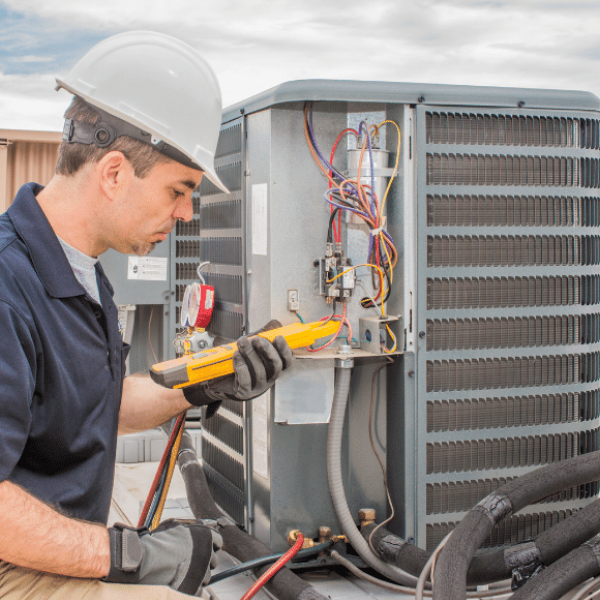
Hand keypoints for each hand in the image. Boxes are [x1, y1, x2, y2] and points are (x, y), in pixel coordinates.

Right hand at [104, 519, 222, 593]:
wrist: (144, 561)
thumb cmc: (158, 541)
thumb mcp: (177, 525)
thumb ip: (193, 525)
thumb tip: (205, 523)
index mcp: (206, 536)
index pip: (218, 541)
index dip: (210, 545)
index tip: (204, 548)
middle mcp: (207, 554)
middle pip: (213, 560)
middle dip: (204, 561)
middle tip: (190, 561)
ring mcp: (202, 573)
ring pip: (206, 576)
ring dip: (198, 575)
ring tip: (182, 572)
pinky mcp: (195, 590)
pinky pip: (199, 591)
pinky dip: (193, 588)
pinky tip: (181, 583)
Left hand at [183, 333, 292, 407]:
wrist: (220, 379)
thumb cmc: (239, 362)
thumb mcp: (252, 347)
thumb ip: (263, 336)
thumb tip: (274, 324)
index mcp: (273, 368)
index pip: (286, 361)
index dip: (285, 350)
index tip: (278, 337)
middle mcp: (268, 378)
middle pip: (275, 366)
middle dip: (267, 350)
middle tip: (257, 339)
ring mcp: (257, 387)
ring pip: (260, 372)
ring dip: (250, 355)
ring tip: (242, 343)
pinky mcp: (245, 392)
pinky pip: (246, 380)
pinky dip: (241, 366)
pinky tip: (236, 356)